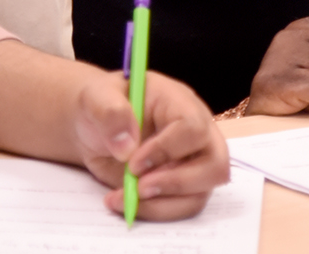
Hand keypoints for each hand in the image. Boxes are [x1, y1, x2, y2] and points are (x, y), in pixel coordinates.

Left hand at [72, 69, 229, 221]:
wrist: (93, 127)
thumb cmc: (100, 105)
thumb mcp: (94, 97)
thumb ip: (109, 112)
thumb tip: (127, 147)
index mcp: (178, 102)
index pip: (193, 127)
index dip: (167, 149)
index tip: (133, 163)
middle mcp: (195, 133)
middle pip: (215, 165)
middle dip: (177, 183)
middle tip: (139, 188)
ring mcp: (191, 162)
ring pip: (199, 194)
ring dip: (161, 204)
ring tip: (124, 197)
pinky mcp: (180, 187)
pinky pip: (181, 208)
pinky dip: (153, 211)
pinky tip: (123, 201)